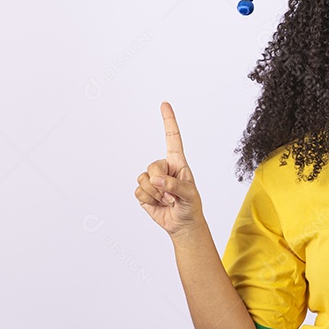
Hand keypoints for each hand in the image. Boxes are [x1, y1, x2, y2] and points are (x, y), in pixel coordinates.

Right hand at [135, 102, 205, 237]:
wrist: (182, 224)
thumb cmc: (190, 206)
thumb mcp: (189, 196)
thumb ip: (175, 186)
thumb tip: (157, 180)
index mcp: (178, 162)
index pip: (172, 138)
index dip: (168, 121)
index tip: (164, 104)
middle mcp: (163, 167)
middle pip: (152, 166)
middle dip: (161, 183)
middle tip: (172, 195)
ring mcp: (152, 179)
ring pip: (144, 179)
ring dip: (156, 194)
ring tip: (167, 200)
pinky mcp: (144, 191)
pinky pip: (138, 191)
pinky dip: (148, 201)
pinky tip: (158, 204)